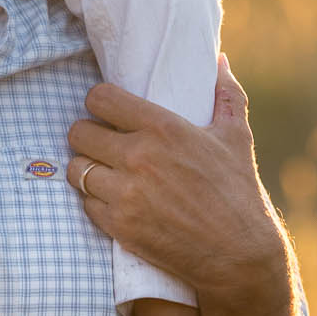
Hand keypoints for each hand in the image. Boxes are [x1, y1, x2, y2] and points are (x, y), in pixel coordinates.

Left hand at [67, 56, 287, 314]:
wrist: (240, 255)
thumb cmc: (239, 191)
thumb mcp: (236, 137)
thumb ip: (225, 94)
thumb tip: (220, 60)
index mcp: (162, 128)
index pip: (100, 99)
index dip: (98, 103)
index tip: (106, 111)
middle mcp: (138, 157)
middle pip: (79, 133)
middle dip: (88, 136)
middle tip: (101, 143)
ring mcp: (126, 193)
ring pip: (76, 169)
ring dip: (86, 169)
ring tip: (103, 171)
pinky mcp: (120, 226)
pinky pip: (85, 203)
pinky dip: (94, 201)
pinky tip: (113, 199)